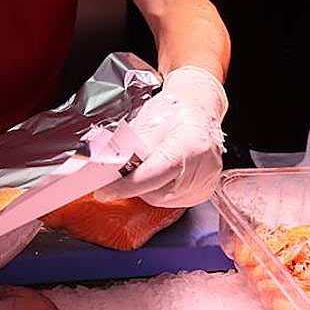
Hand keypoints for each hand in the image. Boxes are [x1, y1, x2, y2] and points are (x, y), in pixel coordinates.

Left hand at [99, 66, 227, 206]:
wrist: (197, 109)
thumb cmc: (175, 111)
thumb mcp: (147, 123)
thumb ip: (128, 150)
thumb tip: (108, 171)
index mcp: (191, 146)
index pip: (153, 175)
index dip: (126, 185)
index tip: (104, 191)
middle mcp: (203, 168)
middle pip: (156, 193)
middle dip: (133, 185)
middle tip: (121, 172)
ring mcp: (205, 183)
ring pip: (162, 200)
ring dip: (146, 188)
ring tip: (145, 166)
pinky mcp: (202, 192)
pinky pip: (172, 200)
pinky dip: (159, 190)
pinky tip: (158, 174)